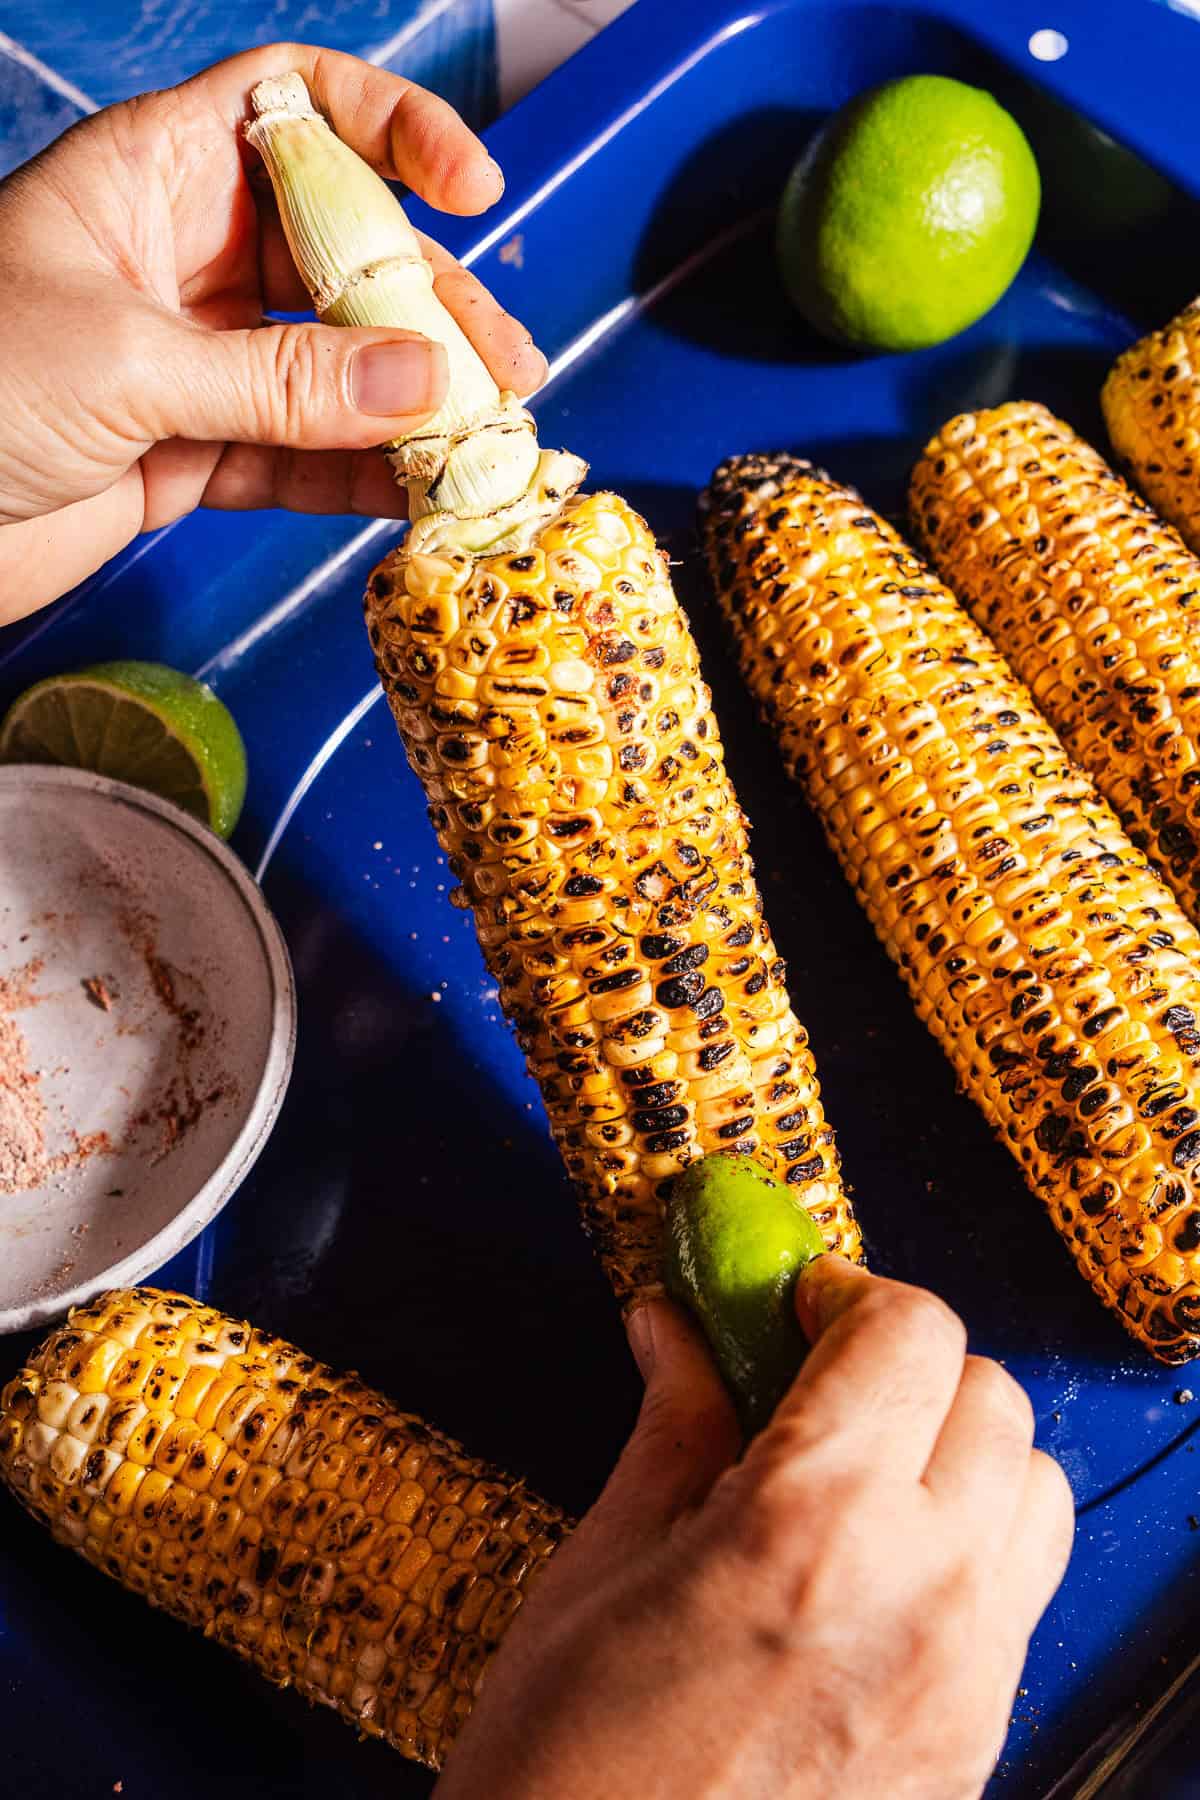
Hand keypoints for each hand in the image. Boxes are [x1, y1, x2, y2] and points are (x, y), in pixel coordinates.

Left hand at [0, 45, 544, 620]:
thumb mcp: (126, 363)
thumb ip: (281, 380)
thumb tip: (422, 383)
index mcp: (152, 177)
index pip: (293, 107)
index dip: (391, 127)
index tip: (469, 184)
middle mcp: (184, 257)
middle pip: (343, 254)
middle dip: (429, 306)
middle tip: (503, 367)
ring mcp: (196, 358)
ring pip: (334, 364)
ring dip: (413, 403)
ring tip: (490, 438)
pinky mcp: (196, 451)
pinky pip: (301, 454)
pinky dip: (360, 475)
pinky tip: (416, 492)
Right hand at [439, 1258, 1072, 1799]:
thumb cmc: (567, 1769)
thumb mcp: (602, 1564)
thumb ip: (674, 1424)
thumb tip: (678, 1327)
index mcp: (810, 1525)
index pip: (910, 1331)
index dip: (847, 1292)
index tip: (792, 1304)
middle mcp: (921, 1592)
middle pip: (990, 1393)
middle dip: (907, 1363)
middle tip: (816, 1379)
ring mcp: (965, 1678)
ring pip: (1033, 1488)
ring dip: (959, 1450)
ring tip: (860, 1470)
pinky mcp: (977, 1741)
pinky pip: (1020, 1593)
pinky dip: (971, 1543)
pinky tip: (875, 1564)